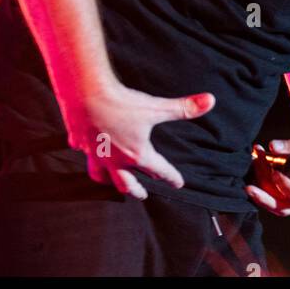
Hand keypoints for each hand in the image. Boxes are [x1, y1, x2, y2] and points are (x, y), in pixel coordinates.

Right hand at [59, 82, 214, 199]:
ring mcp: (95, 153)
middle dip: (137, 190)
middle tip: (143, 195)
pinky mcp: (79, 142)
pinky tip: (87, 151)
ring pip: (101, 175)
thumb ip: (184, 108)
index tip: (178, 183)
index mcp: (136, 154)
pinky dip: (88, 155)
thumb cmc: (122, 102)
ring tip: (113, 182)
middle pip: (127, 182)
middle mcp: (115, 160)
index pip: (159, 170)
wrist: (85, 94)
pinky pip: (83, 153)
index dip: (171, 177)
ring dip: (110, 181)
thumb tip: (211, 101)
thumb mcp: (157, 107)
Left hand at [245, 139, 289, 216]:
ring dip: (261, 191)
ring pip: (277, 205)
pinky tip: (256, 169)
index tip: (275, 172)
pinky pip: (275, 199)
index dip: (286, 187)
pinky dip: (264, 187)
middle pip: (284, 209)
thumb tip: (271, 145)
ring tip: (251, 170)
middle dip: (264, 199)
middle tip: (248, 188)